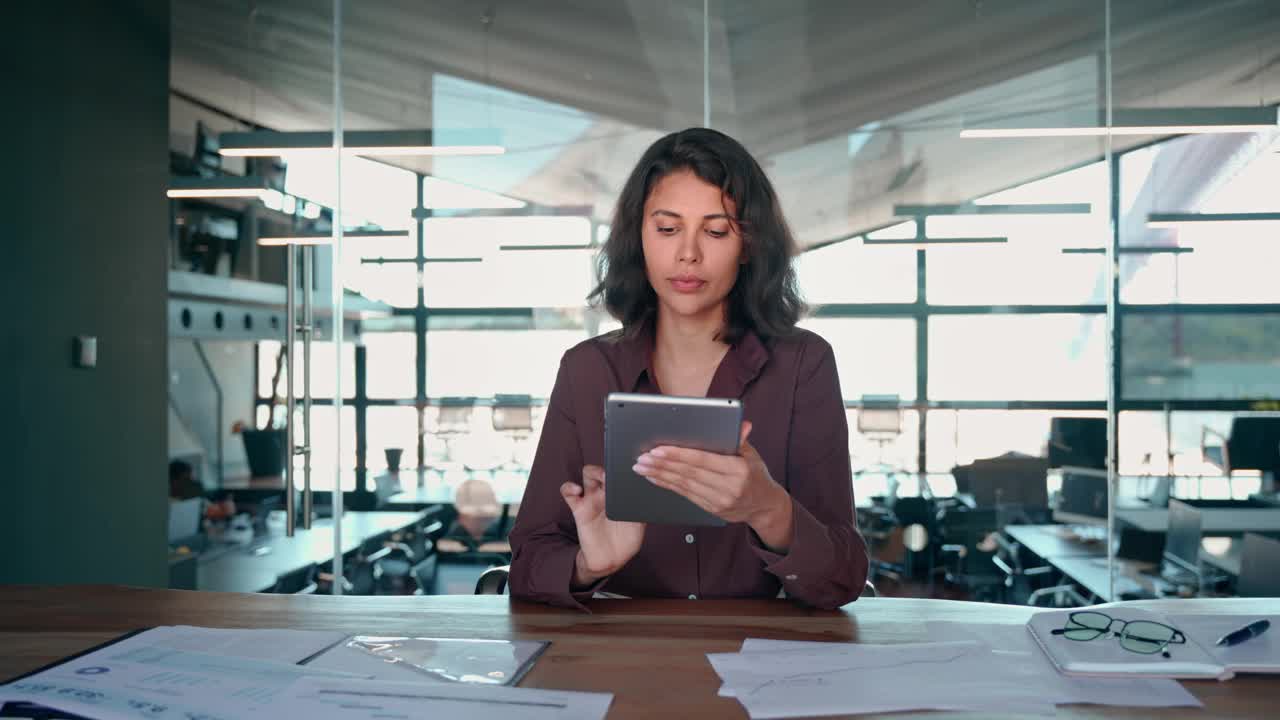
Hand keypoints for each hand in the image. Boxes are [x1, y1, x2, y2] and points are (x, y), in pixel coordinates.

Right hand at [561, 465, 644, 586]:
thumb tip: (645, 492)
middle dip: (611, 466)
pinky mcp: (579, 509)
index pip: (622, 473)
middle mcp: (607, 493)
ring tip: (601, 476)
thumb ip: (639, 507)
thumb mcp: (639, 523)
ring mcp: (593, 499)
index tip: (632, 466)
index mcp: (622, 494)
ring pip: (588, 474)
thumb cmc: (627, 540)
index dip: (625, 467)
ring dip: (593, 471)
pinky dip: (569, 487)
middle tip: (619, 472)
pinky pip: (568, 492)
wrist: (611, 559)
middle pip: (606, 468)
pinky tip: (577, 490)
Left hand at [633, 421, 793, 550]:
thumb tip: (740, 422)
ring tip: (641, 466)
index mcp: (738, 470)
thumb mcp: (753, 454)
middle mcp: (728, 487)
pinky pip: (685, 495)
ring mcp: (719, 501)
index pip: (703, 460)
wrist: (765, 506)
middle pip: (689, 473)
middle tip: (643, 457)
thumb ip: (740, 439)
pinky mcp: (711, 509)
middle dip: (663, 464)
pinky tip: (654, 478)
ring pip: (684, 485)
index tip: (659, 449)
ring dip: (660, 475)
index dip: (679, 454)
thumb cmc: (756, 475)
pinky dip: (667, 485)